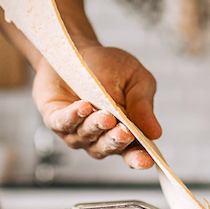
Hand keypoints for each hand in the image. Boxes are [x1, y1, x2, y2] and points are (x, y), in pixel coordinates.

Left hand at [32, 44, 161, 168]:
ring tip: (106, 116)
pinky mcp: (54, 119)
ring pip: (85, 136)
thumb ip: (143, 105)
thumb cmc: (107, 66)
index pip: (131, 152)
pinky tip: (83, 107)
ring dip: (96, 127)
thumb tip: (155, 132)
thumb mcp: (135, 79)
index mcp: (123, 131)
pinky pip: (63, 123)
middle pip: (107, 147)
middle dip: (116, 141)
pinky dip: (73, 117)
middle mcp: (98, 136)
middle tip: (125, 132)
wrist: (76, 48)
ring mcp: (75, 131)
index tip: (146, 160)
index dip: (138, 158)